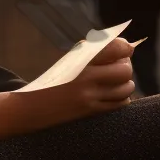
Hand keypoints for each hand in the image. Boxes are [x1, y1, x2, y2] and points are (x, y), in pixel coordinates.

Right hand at [5, 38, 136, 134]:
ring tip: (117, 80)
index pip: (114, 49)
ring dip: (125, 83)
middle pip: (124, 70)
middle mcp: (87, 77)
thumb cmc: (52, 79)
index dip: (125, 47)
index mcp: (80, 58)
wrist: (32, 105)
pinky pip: (119, 104)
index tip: (127, 48)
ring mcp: (91, 96)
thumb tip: (122, 47)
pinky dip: (121, 98)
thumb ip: (93, 52)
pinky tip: (114, 94)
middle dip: (126, 66)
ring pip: (125, 88)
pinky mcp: (92, 111)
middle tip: (120, 65)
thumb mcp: (70, 60)